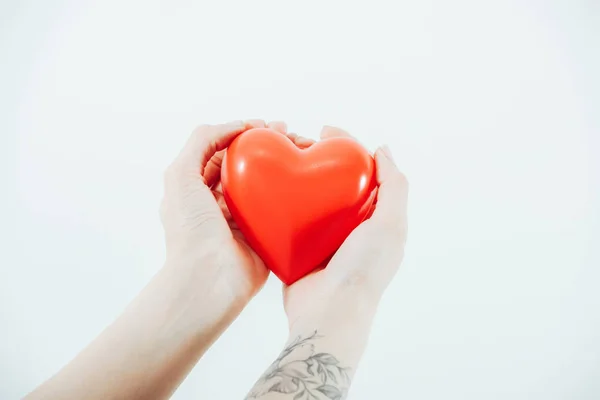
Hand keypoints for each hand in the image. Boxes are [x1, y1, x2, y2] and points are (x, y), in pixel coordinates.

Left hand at [161, 120, 310, 303]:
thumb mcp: (180, 175)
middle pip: (247, 166)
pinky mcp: (266, 236)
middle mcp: (220, 203)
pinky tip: (306, 178)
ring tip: (303, 149)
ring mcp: (245, 220)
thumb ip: (201, 141)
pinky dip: (294, 193)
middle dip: (267, 147)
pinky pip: (282, 210)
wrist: (209, 280)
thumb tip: (236, 127)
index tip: (265, 127)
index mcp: (197, 189)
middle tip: (289, 135)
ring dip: (284, 165)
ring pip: (267, 184)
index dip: (241, 135)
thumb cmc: (191, 230)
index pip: (221, 152)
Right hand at [282, 126, 408, 329]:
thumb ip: (395, 187)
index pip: (361, 172)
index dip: (346, 147)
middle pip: (332, 179)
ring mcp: (321, 236)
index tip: (327, 132)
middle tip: (297, 140)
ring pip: (308, 195)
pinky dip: (280, 199)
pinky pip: (288, 217)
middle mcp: (348, 225)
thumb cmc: (363, 270)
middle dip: (316, 156)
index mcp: (373, 218)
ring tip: (281, 155)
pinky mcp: (297, 247)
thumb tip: (383, 150)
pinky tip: (268, 184)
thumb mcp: (390, 225)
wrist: (328, 313)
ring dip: (296, 174)